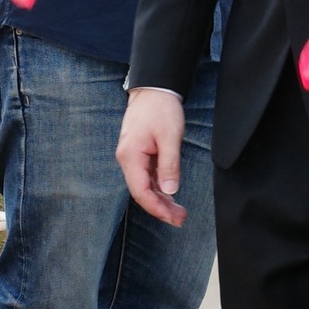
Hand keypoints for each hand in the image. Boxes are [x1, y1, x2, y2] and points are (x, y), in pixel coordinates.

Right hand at [117, 87, 188, 224]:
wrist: (153, 89)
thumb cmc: (161, 109)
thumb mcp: (170, 137)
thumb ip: (169, 165)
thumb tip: (170, 191)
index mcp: (131, 156)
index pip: (140, 191)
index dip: (156, 208)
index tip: (172, 218)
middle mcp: (127, 159)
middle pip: (142, 192)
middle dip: (160, 208)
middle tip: (180, 219)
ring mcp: (132, 157)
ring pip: (145, 185)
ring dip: (161, 200)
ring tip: (179, 212)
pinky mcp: (139, 154)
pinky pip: (147, 176)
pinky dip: (159, 187)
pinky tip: (171, 195)